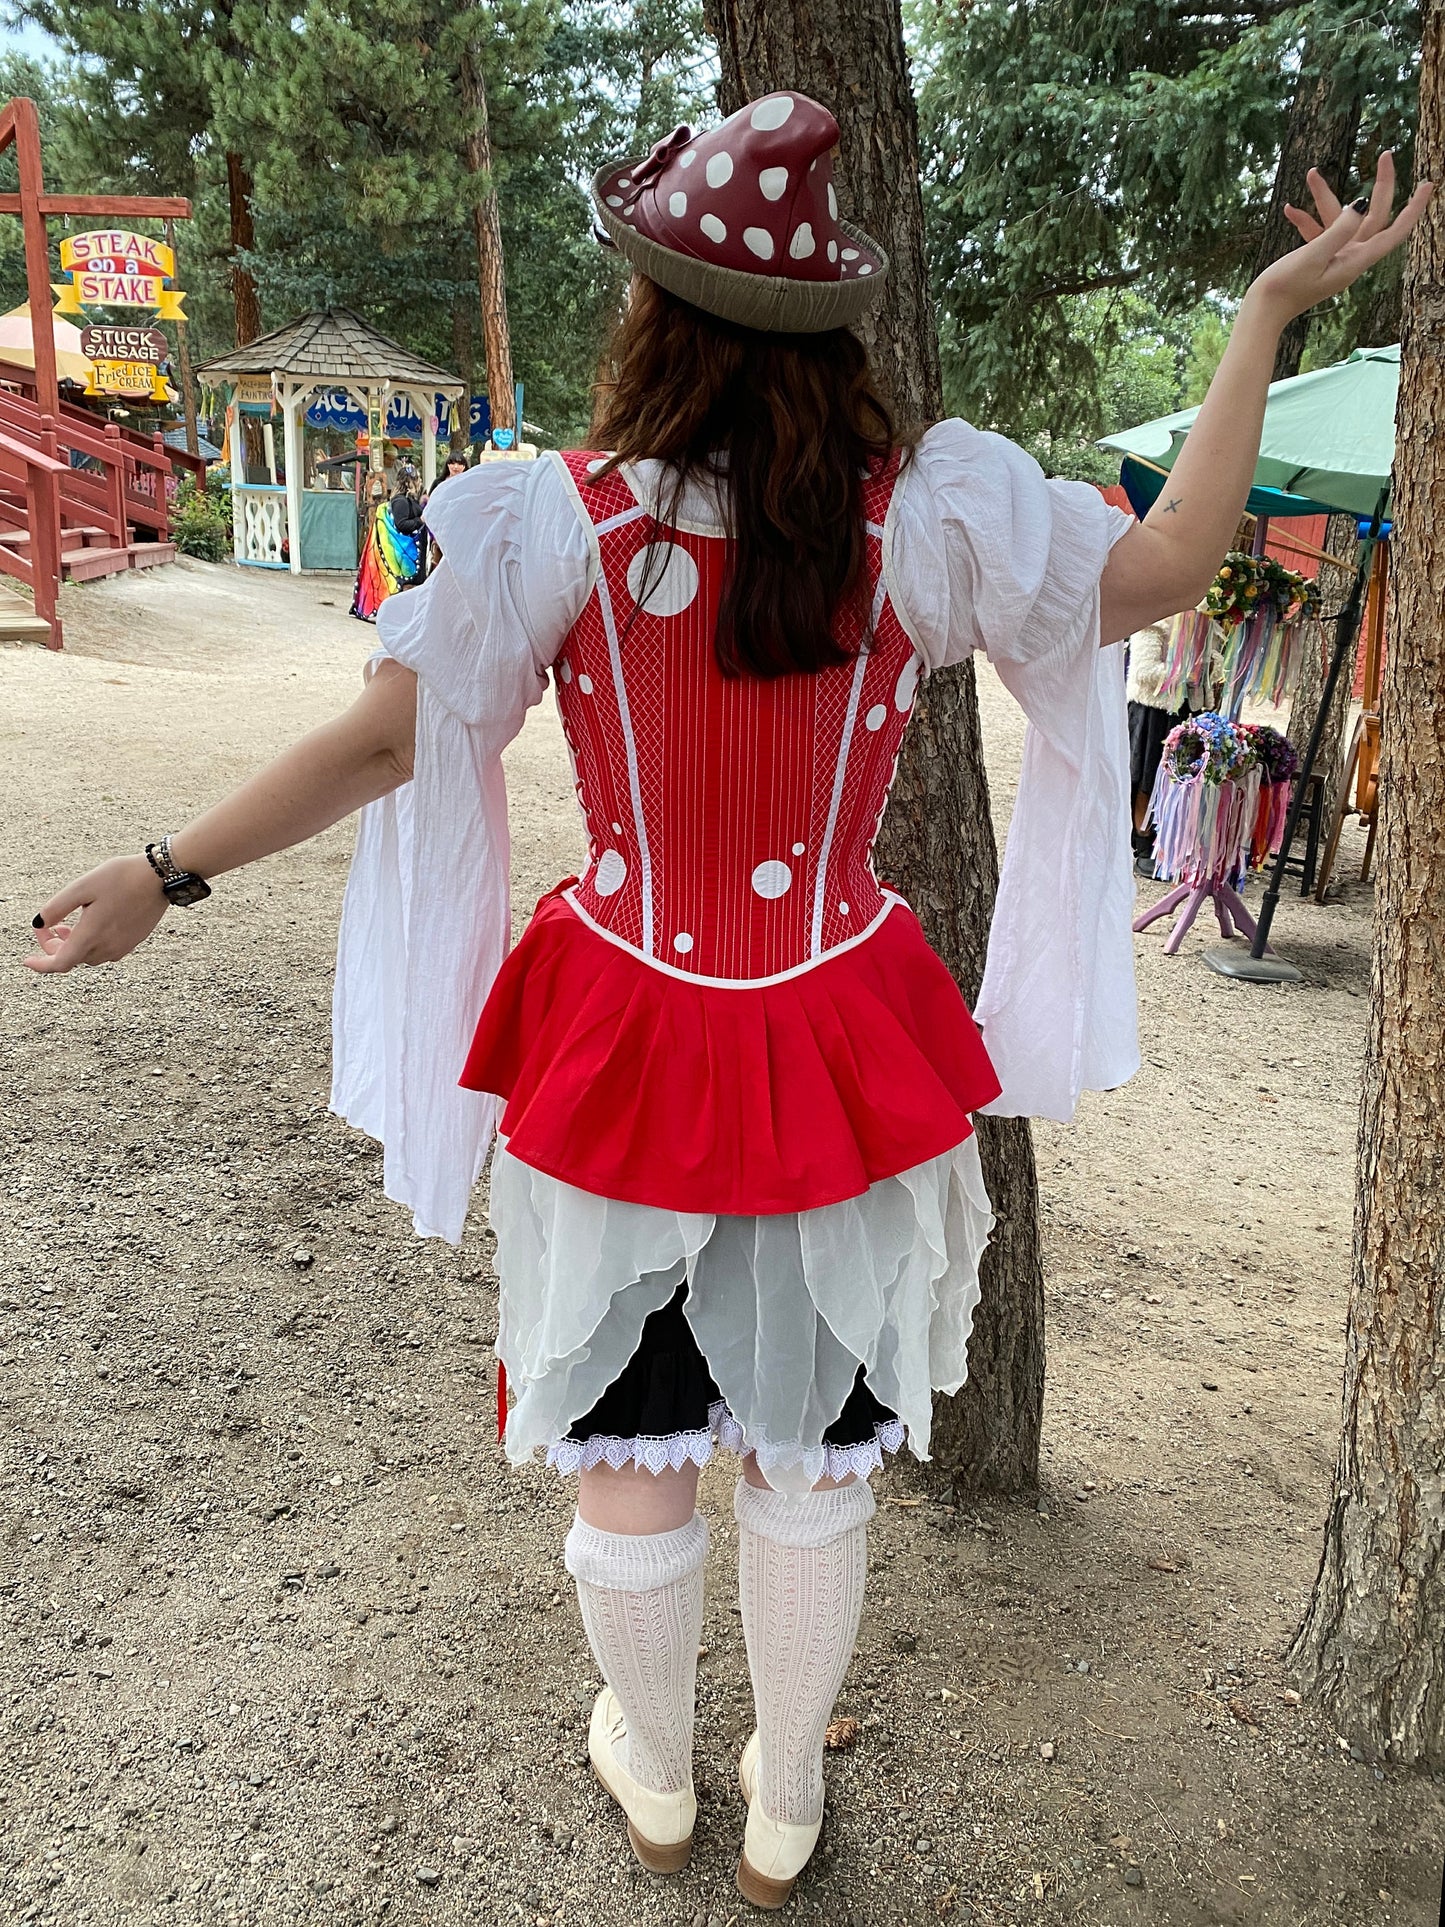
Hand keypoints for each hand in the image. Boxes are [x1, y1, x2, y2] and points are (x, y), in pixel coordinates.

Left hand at [24, 856, 169, 973]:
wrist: (161, 877)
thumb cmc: (122, 877)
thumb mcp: (82, 886)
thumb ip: (56, 907)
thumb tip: (40, 923)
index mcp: (92, 935)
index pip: (59, 964)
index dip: (40, 965)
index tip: (28, 960)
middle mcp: (107, 947)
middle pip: (72, 959)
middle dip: (55, 947)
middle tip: (50, 926)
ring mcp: (122, 946)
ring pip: (88, 956)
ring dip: (73, 945)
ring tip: (68, 924)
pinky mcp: (133, 941)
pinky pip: (105, 951)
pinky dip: (91, 943)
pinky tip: (91, 924)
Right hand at [1244, 151, 1432, 326]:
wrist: (1261, 312)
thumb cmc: (1284, 288)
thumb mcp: (1313, 256)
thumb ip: (1339, 230)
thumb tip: (1362, 204)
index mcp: (1356, 261)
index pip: (1394, 231)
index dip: (1413, 208)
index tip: (1428, 184)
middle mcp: (1350, 258)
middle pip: (1374, 217)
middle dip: (1380, 185)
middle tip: (1385, 155)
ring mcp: (1335, 258)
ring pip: (1341, 219)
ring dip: (1325, 197)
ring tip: (1311, 174)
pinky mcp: (1318, 259)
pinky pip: (1319, 232)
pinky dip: (1307, 220)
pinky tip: (1290, 209)